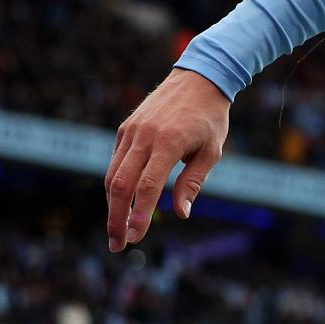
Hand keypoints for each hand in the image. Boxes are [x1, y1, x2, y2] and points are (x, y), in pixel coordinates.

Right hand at [105, 68, 230, 250]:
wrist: (199, 79)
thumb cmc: (211, 118)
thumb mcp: (212, 151)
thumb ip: (194, 181)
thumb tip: (182, 213)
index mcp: (169, 142)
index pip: (148, 186)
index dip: (139, 214)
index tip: (136, 238)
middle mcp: (145, 136)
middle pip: (121, 184)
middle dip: (117, 218)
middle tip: (118, 245)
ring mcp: (131, 131)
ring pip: (113, 174)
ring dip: (112, 205)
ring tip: (117, 231)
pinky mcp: (125, 128)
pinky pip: (116, 161)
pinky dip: (115, 184)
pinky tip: (120, 203)